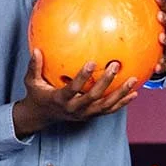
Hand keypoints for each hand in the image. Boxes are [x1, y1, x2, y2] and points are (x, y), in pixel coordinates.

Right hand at [14, 48, 139, 136]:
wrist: (42, 116)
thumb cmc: (37, 95)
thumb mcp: (31, 82)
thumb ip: (34, 66)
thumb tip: (36, 50)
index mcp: (61, 99)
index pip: (73, 88)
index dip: (82, 77)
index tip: (91, 62)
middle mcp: (74, 109)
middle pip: (93, 97)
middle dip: (106, 82)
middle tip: (116, 65)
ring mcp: (84, 114)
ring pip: (105, 106)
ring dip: (120, 94)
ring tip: (133, 80)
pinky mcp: (91, 116)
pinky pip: (109, 111)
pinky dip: (122, 103)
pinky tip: (134, 93)